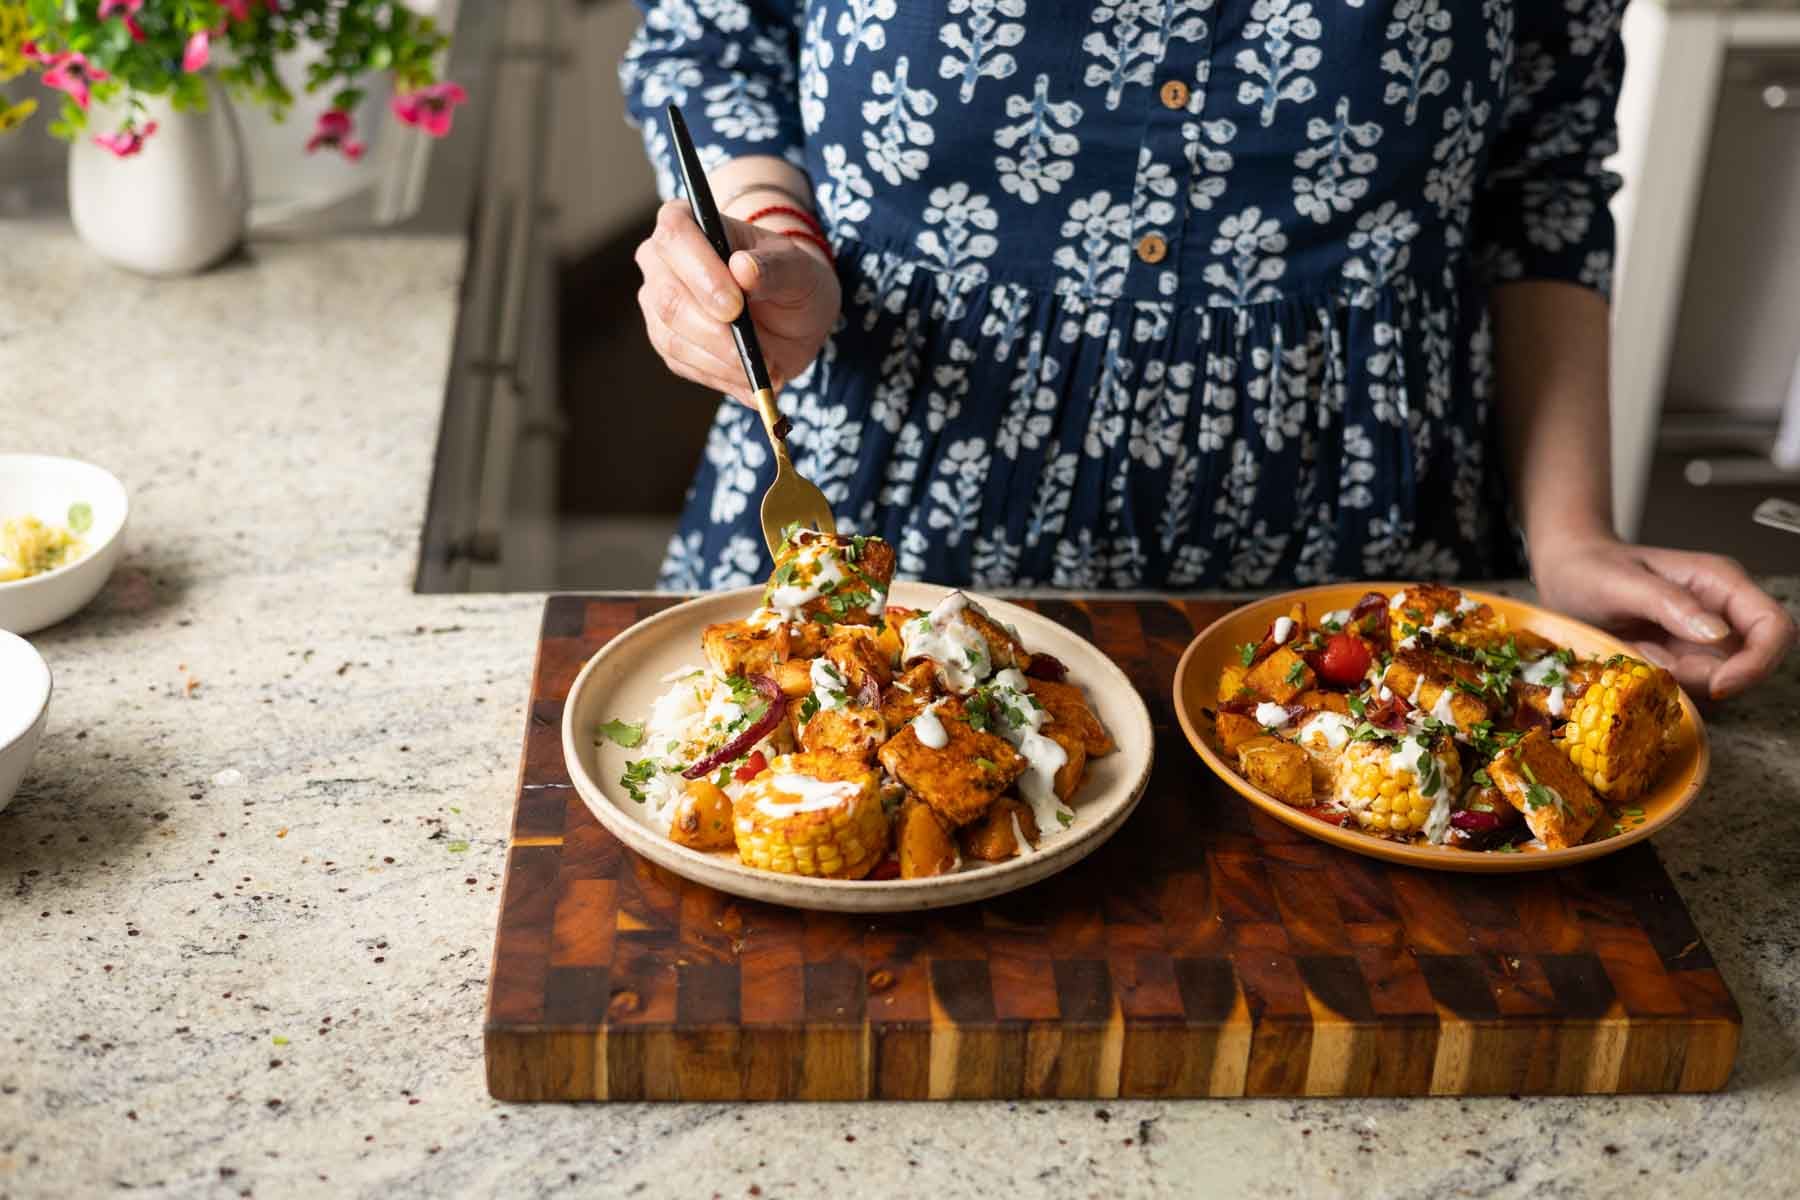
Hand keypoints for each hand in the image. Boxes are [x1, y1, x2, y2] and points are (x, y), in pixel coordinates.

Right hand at [633, 199, 839, 405]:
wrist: (791, 314)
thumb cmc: (791, 278)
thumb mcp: (800, 269)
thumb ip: (775, 267)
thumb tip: (743, 268)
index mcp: (688, 221)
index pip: (675, 235)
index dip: (702, 272)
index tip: (735, 306)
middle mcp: (660, 260)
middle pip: (667, 296)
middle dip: (712, 330)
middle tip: (750, 350)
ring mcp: (657, 304)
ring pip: (672, 337)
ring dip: (721, 359)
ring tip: (763, 365)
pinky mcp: (666, 342)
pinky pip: (684, 364)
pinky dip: (721, 375)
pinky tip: (750, 374)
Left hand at [1531, 534, 1796, 699]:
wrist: (1564, 574)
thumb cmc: (1590, 568)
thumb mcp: (1621, 582)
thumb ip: (1669, 603)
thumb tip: (1717, 633)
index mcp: (1719, 582)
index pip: (1774, 627)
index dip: (1758, 663)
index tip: (1719, 685)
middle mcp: (1720, 611)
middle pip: (1750, 664)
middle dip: (1708, 677)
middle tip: (1657, 662)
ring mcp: (1701, 638)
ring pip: (1716, 681)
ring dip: (1678, 680)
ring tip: (1636, 650)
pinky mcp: (1681, 658)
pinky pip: (1686, 686)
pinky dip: (1661, 683)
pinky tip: (1634, 658)